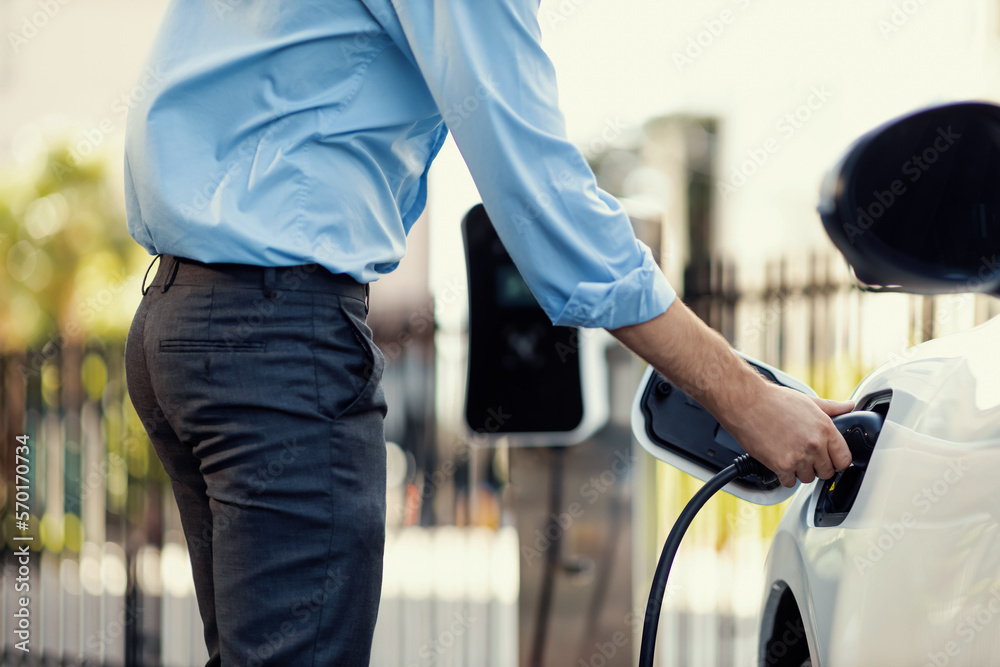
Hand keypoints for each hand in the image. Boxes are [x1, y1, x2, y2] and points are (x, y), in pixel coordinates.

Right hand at [722, 384, 853, 487]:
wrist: (746, 404)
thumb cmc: (773, 400)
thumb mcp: (808, 401)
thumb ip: (832, 407)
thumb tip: (849, 406)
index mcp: (825, 428)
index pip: (844, 459)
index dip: (837, 461)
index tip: (830, 460)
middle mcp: (815, 444)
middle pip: (827, 472)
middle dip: (817, 467)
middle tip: (805, 456)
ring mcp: (799, 457)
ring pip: (808, 478)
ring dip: (800, 471)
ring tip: (789, 456)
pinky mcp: (782, 466)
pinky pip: (790, 482)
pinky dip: (784, 476)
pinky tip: (779, 462)